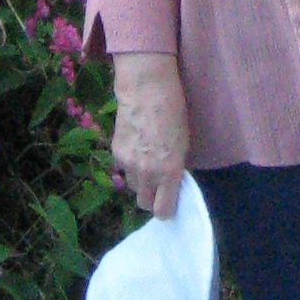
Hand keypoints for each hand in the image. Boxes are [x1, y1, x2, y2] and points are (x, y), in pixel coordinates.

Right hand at [109, 50, 188, 215]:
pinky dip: (130, 164)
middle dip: (152, 198)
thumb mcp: (183, 143)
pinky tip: (137, 146)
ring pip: (133, 186)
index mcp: (169, 171)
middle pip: (144, 203)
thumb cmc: (175, 111)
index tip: (169, 202)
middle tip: (158, 184)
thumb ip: (175, 168)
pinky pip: (123, 169)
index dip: (166, 209)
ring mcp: (128, 164)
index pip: (163, 210)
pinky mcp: (116, 153)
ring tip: (147, 161)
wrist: (146, 89)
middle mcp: (147, 173)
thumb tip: (171, 183)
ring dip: (140, 180)